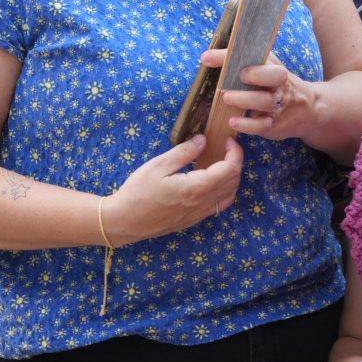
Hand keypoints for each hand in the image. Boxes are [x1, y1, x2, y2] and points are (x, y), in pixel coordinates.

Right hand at [102, 134, 243, 244]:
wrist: (126, 221)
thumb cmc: (138, 192)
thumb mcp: (158, 166)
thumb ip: (184, 152)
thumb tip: (203, 140)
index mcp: (196, 188)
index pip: (230, 169)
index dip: (235, 152)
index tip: (227, 140)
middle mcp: (203, 203)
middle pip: (234, 182)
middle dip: (235, 162)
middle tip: (224, 148)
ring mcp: (200, 214)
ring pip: (230, 195)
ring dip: (232, 177)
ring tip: (220, 162)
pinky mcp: (194, 220)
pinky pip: (219, 205)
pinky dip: (224, 190)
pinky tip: (212, 181)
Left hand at [203, 49, 317, 141]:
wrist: (307, 110)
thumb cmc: (274, 85)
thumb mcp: (266, 69)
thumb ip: (242, 61)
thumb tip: (206, 56)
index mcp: (274, 67)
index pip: (260, 58)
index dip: (241, 58)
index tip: (213, 58)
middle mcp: (279, 85)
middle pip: (275, 76)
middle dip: (257, 75)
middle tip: (239, 76)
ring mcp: (277, 105)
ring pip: (265, 101)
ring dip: (245, 99)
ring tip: (227, 98)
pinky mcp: (273, 124)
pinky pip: (262, 125)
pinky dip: (247, 125)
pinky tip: (233, 122)